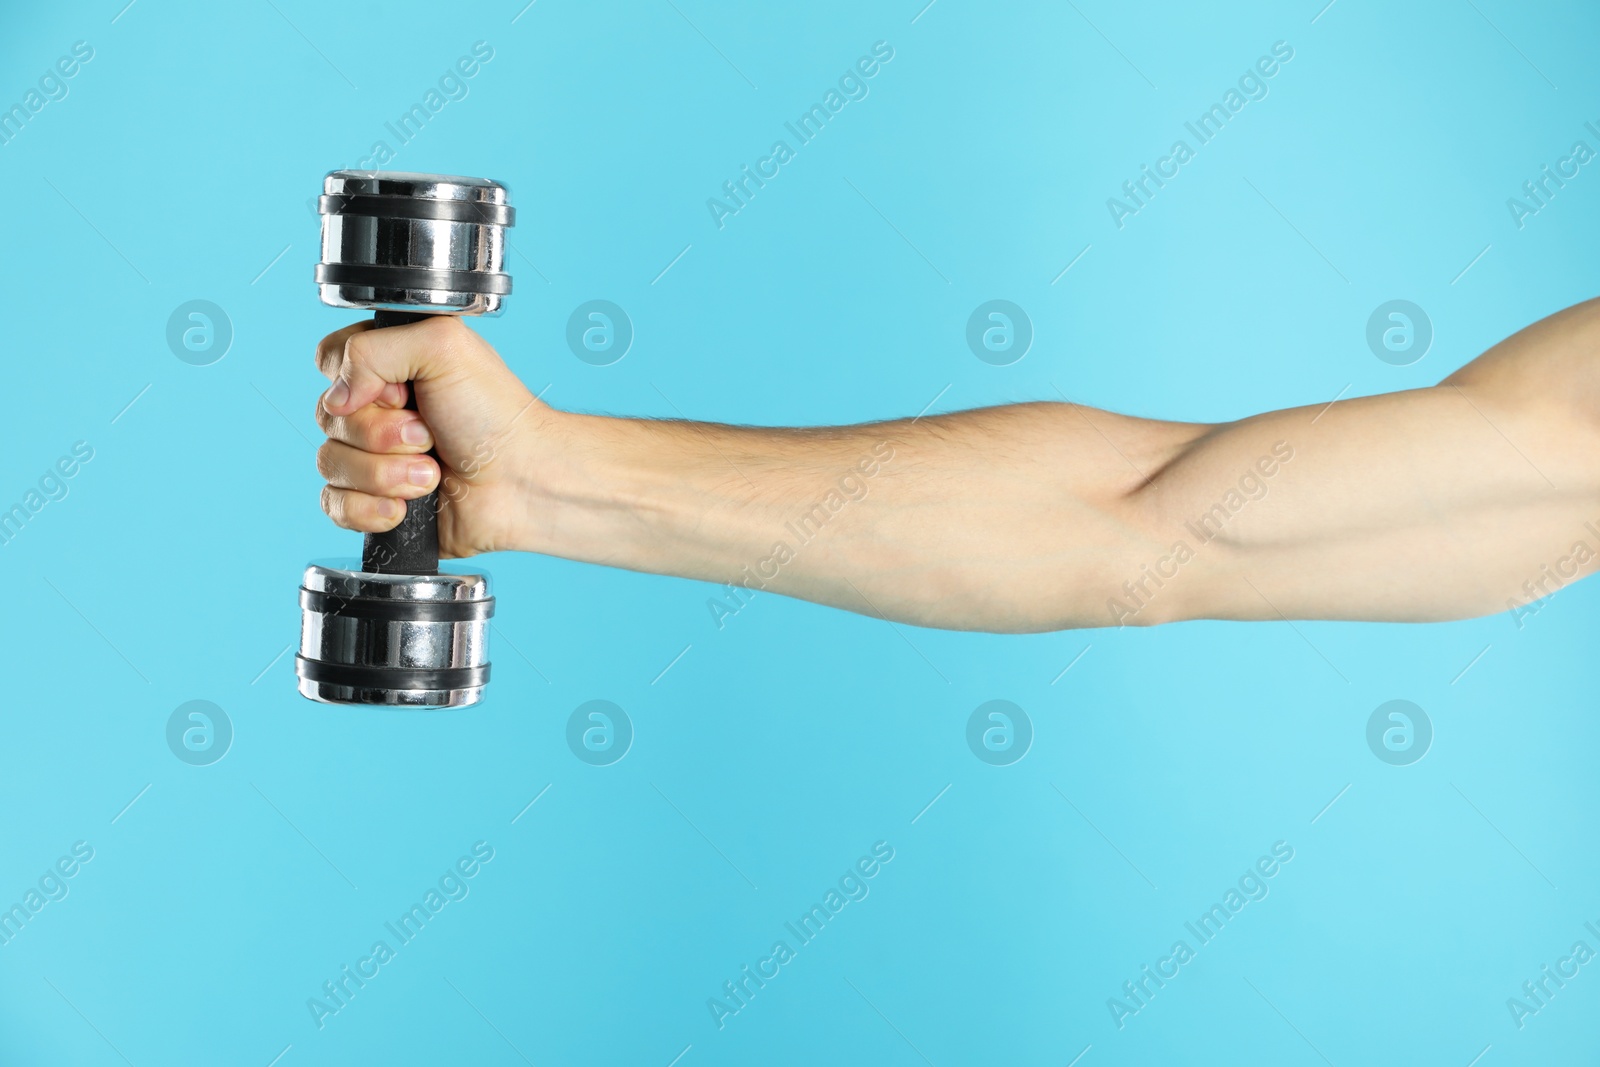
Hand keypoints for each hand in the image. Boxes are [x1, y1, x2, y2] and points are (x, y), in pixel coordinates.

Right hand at [314, 316, 544, 558]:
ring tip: (432, 473)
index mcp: (389, 365)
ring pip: (329, 463)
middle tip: (430, 434)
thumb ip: (372, 348)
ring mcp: (374, 458)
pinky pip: (335, 505)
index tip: (405, 393)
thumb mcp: (443, 346)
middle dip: (383, 434)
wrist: (522, 483)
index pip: (330, 362)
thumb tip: (335, 398)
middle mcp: (377, 410)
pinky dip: (371, 509)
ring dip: (386, 474)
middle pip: (328, 417)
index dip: (360, 382)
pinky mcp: (375, 502)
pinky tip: (407, 508)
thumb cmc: (496, 415)